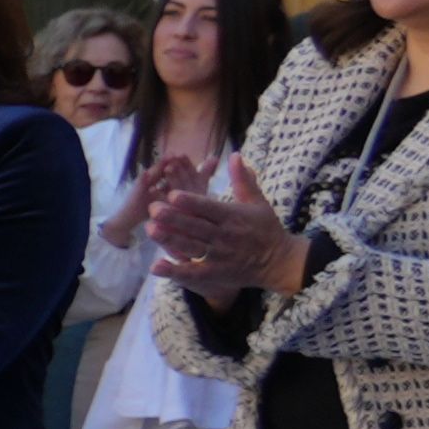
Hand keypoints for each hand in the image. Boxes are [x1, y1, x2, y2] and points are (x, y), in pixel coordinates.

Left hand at [147, 151, 306, 301]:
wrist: (279, 262)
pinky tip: (156, 267)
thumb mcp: (258, 202)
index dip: (191, 202)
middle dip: (173, 218)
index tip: (172, 194)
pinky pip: (193, 272)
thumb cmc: (266, 229)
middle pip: (196, 226)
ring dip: (170, 239)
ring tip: (150, 230)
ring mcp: (219, 255)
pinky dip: (175, 271)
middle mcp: (224, 235)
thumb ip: (244, 180)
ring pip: (191, 246)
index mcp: (233, 216)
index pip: (209, 208)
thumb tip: (234, 155)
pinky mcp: (215, 273)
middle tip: (152, 209)